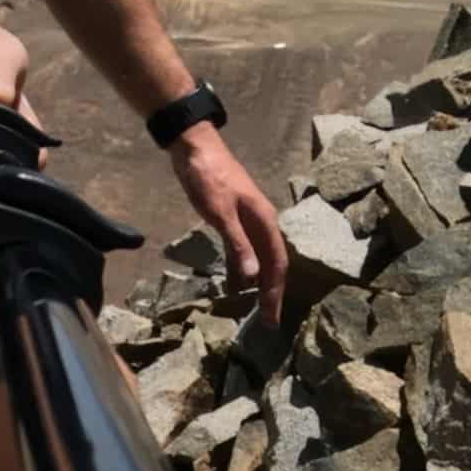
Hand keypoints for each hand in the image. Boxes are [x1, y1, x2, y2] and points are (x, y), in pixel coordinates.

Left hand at [167, 123, 289, 324]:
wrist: (194, 147)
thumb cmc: (209, 177)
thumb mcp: (220, 212)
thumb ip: (237, 244)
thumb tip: (253, 277)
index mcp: (265, 221)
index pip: (277, 264)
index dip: (276, 293)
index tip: (272, 318)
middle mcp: (261, 223)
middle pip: (271, 265)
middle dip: (270, 294)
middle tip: (267, 323)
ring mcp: (247, 222)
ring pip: (257, 260)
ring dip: (256, 284)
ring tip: (252, 311)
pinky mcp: (232, 220)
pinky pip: (241, 252)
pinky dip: (240, 270)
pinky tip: (234, 287)